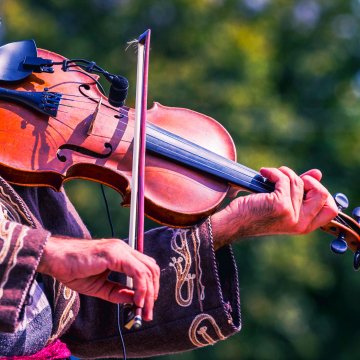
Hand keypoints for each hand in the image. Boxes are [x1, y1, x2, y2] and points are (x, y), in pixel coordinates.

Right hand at [37, 236, 159, 320]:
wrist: (55, 259)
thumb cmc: (73, 269)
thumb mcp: (100, 286)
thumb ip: (117, 292)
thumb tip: (134, 300)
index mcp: (121, 254)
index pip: (145, 267)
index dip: (150, 286)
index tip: (146, 305)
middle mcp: (123, 249)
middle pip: (151, 268)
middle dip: (153, 290)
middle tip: (148, 311)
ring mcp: (120, 249)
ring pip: (147, 270)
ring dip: (149, 292)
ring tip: (143, 309)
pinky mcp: (114, 254)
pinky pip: (136, 271)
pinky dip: (141, 287)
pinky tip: (136, 300)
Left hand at [211, 166, 337, 248]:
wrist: (233, 223)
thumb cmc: (255, 213)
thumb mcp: (281, 204)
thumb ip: (299, 192)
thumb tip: (317, 174)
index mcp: (303, 226)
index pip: (331, 210)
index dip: (323, 193)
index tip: (307, 183)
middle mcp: (300, 223)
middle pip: (322, 195)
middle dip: (309, 180)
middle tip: (291, 177)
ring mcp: (291, 214)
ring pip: (298, 182)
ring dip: (284, 172)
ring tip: (270, 175)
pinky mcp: (279, 205)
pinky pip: (284, 179)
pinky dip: (273, 172)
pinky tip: (263, 173)